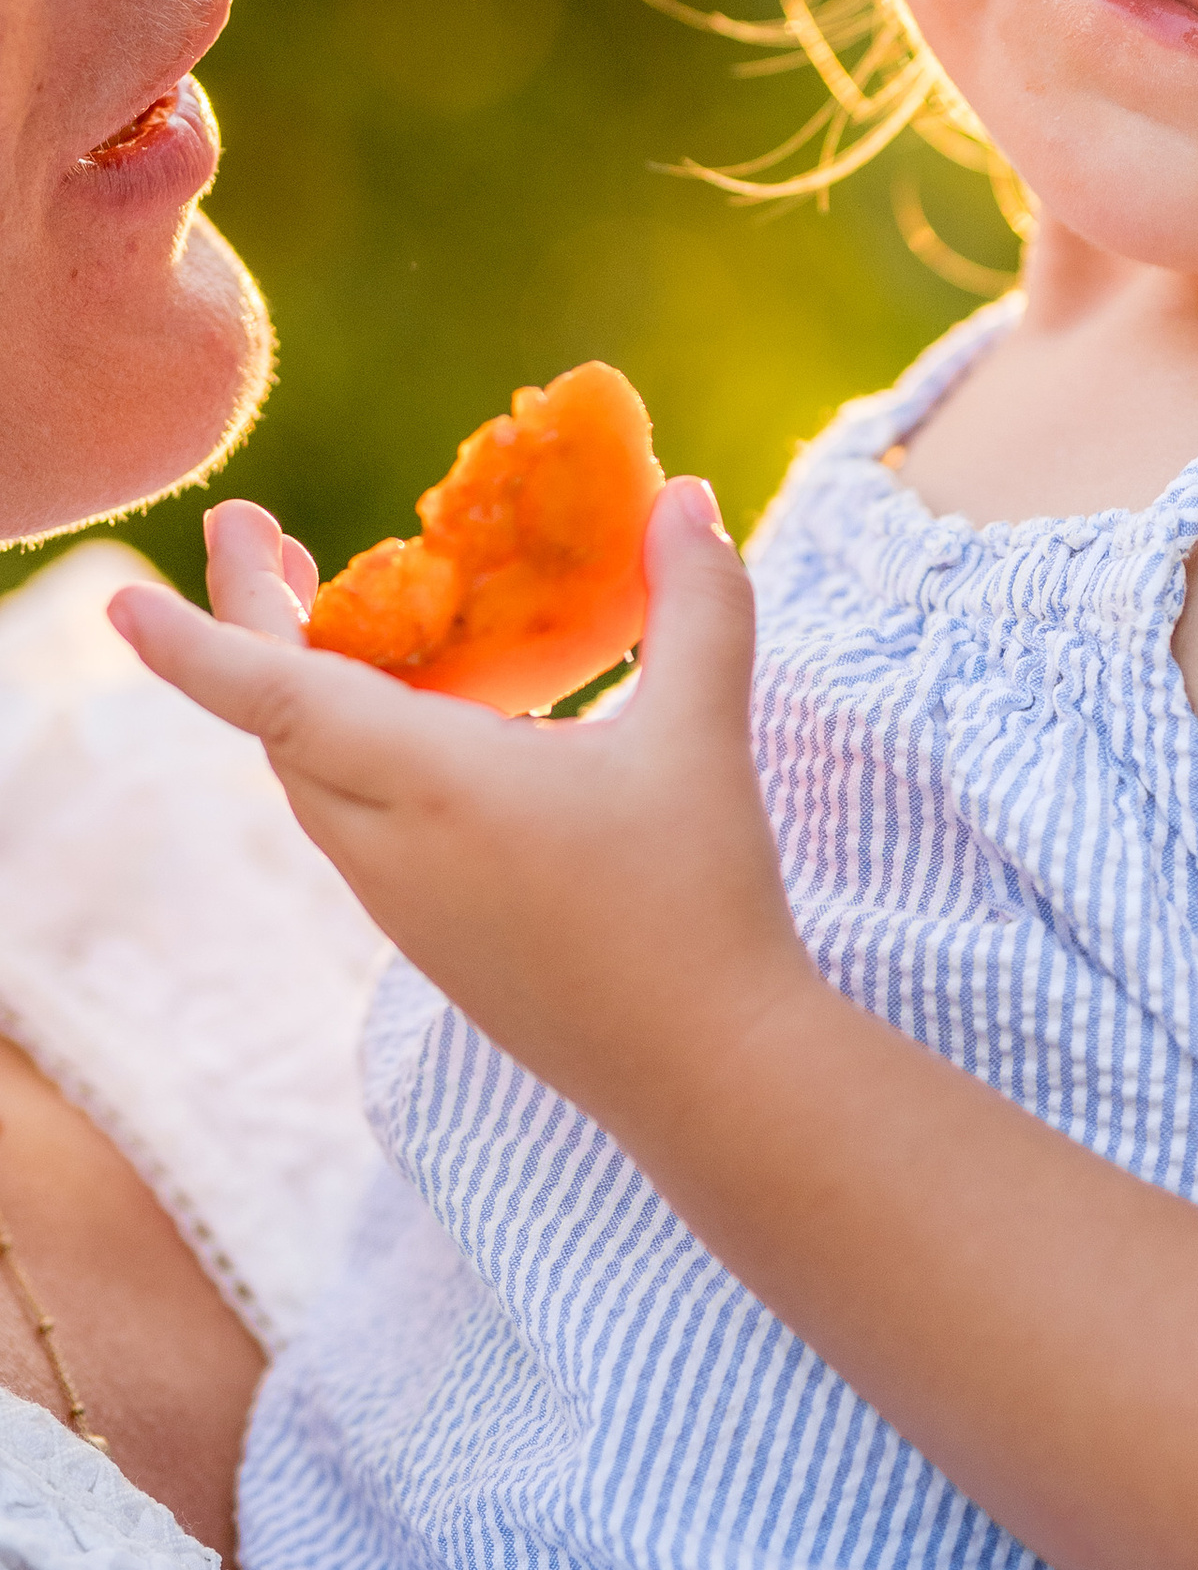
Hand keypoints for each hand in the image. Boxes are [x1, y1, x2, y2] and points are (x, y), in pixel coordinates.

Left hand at [106, 482, 808, 1132]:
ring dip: (297, 688)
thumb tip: (685, 496)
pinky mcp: (427, 935)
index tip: (120, 601)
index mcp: (434, 788)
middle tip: (259, 536)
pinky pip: (352, 819)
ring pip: (311, 778)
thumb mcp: (702, 735)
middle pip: (279, 727)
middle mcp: (389, 848)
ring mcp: (401, 902)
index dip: (197, 641)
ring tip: (333, 610)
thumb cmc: (697, 899)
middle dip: (252, 626)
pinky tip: (418, 720)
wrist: (705, 1073)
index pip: (276, 700)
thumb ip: (696, 604)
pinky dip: (348, 745)